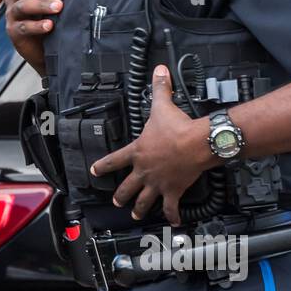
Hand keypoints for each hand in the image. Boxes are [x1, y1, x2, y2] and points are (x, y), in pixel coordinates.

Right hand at [4, 0, 65, 74]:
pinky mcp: (13, 32)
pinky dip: (37, 25)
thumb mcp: (52, 4)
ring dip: (42, 5)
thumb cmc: (49, 20)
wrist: (43, 49)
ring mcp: (12, 15)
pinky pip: (24, 27)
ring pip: (23, 5)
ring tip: (58, 7)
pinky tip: (49, 25)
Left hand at [90, 65, 209, 225]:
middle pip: (127, 186)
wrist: (195, 143)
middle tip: (116, 201)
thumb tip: (159, 70)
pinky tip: (174, 220)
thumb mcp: (163, 105)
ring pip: (144, 200)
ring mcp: (157, 182)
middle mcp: (144, 170)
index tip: (94, 171)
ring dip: (139, 207)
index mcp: (137, 151)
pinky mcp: (173, 190)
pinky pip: (171, 206)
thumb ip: (160, 88)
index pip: (114, 160)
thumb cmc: (177, 127)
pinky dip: (172, 214)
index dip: (103, 166)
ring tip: (135, 214)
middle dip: (121, 195)